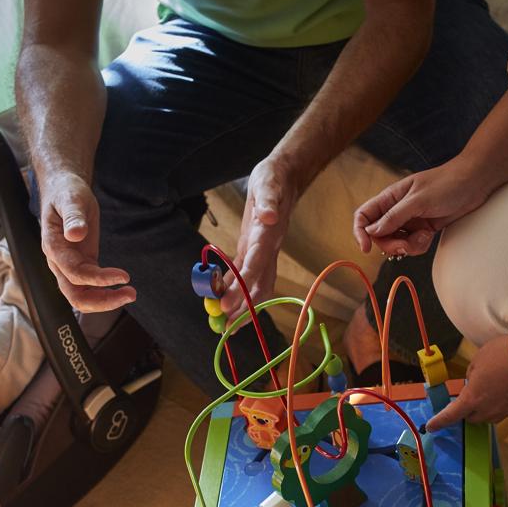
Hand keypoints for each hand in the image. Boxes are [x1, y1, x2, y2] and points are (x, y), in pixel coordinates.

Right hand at [37, 171, 134, 311]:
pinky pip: (91, 287)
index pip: (74, 273)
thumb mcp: (71, 200)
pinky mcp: (82, 264)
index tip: (124, 276)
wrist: (64, 191)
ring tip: (131, 293)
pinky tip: (124, 287)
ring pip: (82, 296)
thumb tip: (76, 234)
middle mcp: (59, 262)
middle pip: (75, 295)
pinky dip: (106, 291)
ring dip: (106, 300)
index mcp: (53, 247)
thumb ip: (73, 217)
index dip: (99, 279)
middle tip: (130, 294)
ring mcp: (69, 265)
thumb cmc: (67, 193)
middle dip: (102, 301)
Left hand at [221, 155, 299, 319]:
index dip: (243, 287)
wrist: (285, 177)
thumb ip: (268, 199)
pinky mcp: (254, 248)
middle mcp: (267, 249)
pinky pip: (245, 274)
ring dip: (239, 305)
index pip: (256, 266)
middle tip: (226, 329)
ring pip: (253, 285)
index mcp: (269, 236)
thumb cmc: (274, 179)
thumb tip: (268, 216)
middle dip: (244, 308)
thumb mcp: (269, 182)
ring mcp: (262, 252)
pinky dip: (234, 288)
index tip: (227, 305)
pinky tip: (222, 298)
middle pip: (258, 286)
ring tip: (223, 325)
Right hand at [353, 158, 489, 257]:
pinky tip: (430, 236)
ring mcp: (409, 221)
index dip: (361, 232)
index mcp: (390, 198)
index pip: (364, 216)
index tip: (366, 248)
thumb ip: (394, 217)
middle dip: (390, 244)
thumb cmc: (447, 184)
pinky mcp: (423, 229)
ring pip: (396, 243)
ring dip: (408, 246)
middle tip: (404, 246)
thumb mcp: (418, 200)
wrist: (475, 183)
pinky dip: (419, 245)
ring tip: (424, 237)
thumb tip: (372, 232)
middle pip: (379, 236)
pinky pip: (412, 245)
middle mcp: (396, 210)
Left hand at [425, 334, 507, 431]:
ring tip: (491, 392)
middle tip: (470, 397)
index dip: (439, 422)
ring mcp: (506, 411)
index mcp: (472, 398)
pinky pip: (506, 410)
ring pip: (490, 416)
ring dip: (485, 409)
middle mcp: (488, 410)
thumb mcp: (477, 361)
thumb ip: (471, 376)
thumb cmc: (502, 355)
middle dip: (468, 411)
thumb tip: (474, 383)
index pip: (451, 415)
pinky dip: (503, 403)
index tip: (431, 427)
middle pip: (472, 418)